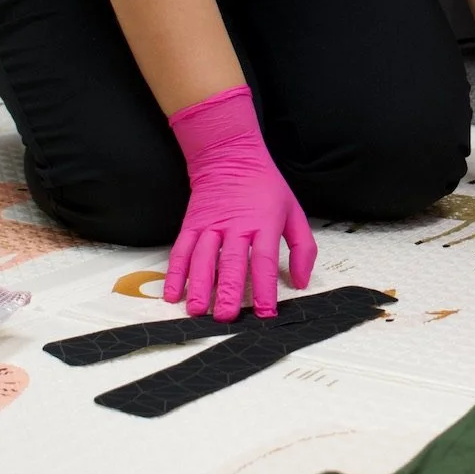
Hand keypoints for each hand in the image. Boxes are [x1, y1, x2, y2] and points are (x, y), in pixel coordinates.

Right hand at [163, 85, 316, 320]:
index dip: (264, 288)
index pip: (264, 260)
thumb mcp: (294, 212)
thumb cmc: (266, 188)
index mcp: (264, 224)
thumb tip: (302, 282)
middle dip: (227, 291)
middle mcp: (235, 226)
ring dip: (198, 286)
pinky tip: (172, 294)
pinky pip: (181, 250)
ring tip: (197, 311)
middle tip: (225, 317)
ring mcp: (210, 225)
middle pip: (230, 262)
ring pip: (202, 258)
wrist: (230, 156)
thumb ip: (303, 247)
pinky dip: (174, 273)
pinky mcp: (191, 224)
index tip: (265, 313)